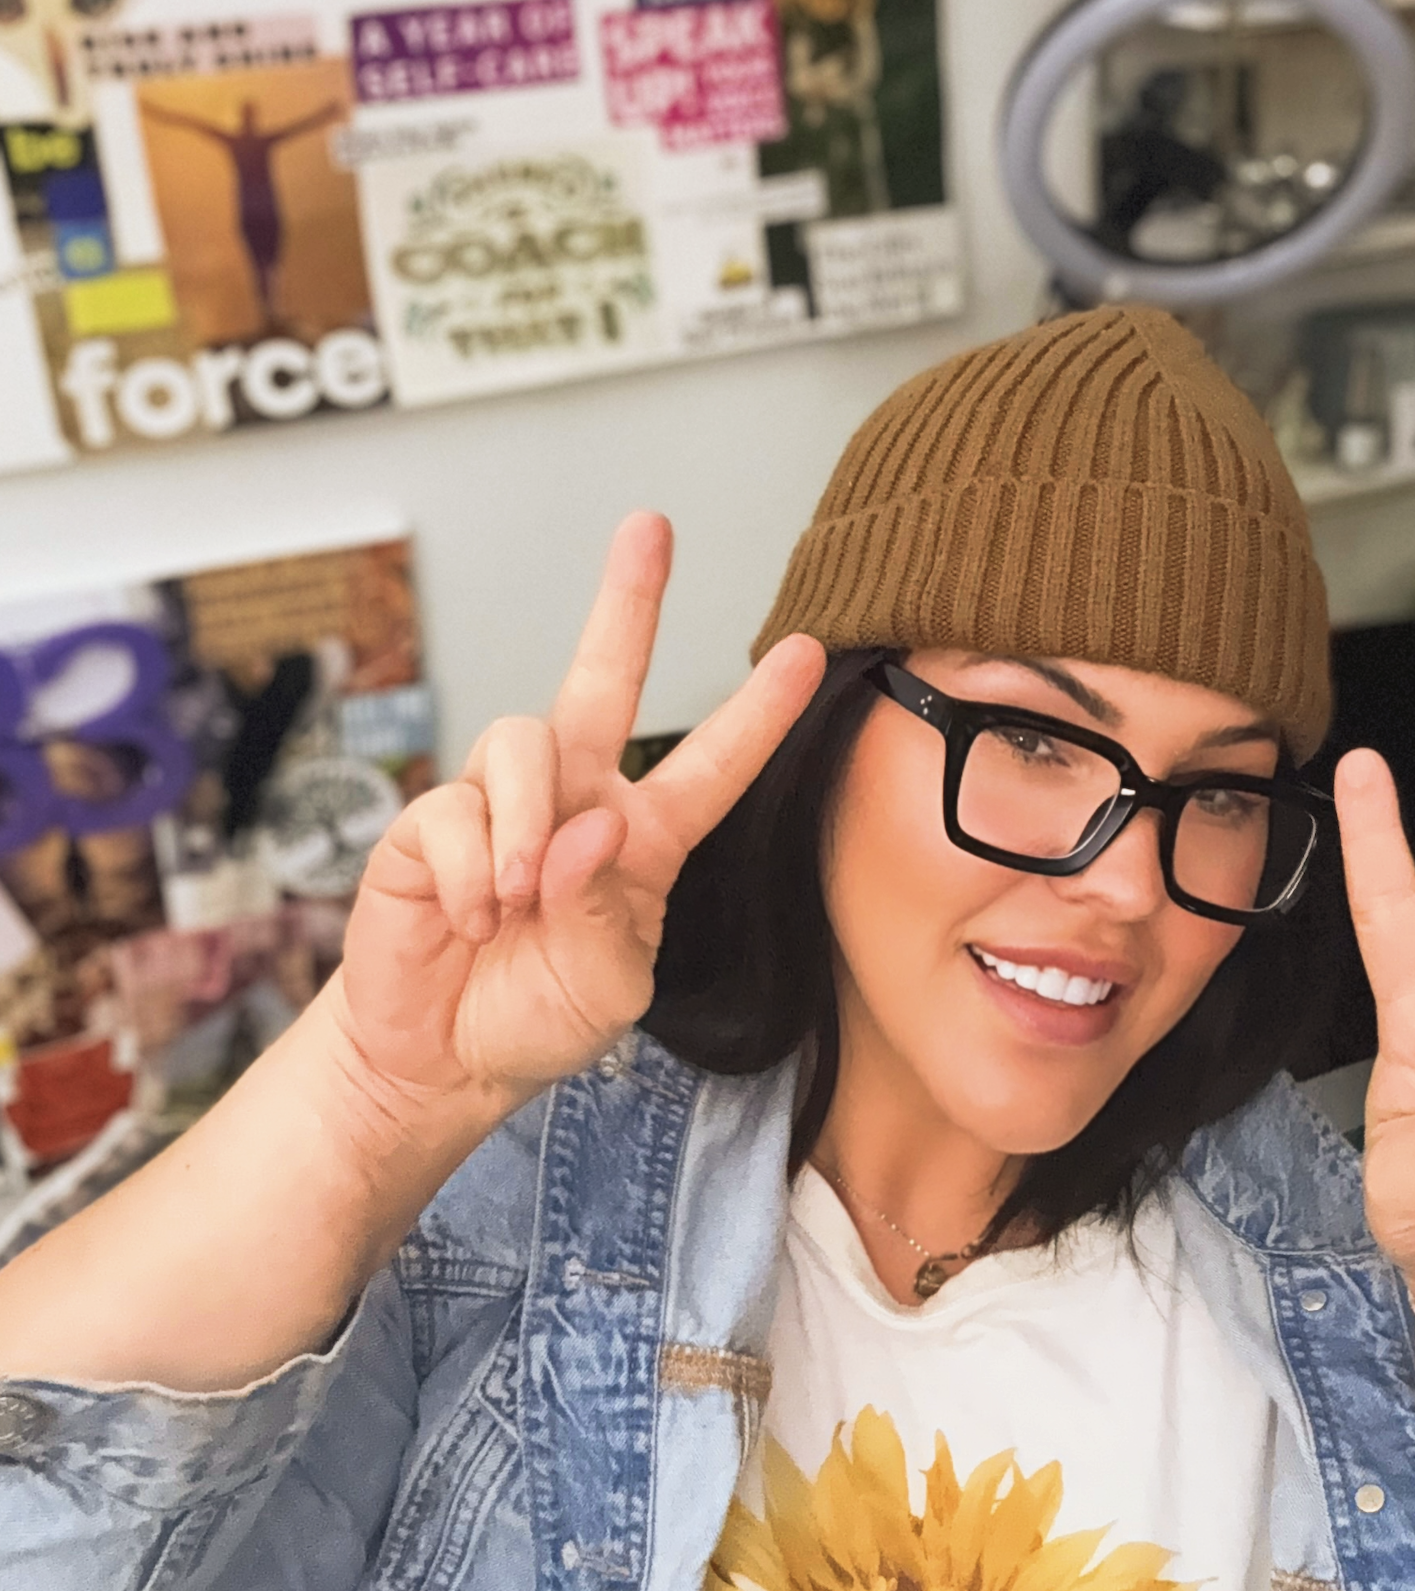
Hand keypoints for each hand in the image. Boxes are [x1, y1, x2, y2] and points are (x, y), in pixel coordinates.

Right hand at [332, 513, 823, 1115]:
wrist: (440, 1061)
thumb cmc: (537, 1015)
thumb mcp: (609, 983)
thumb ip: (609, 908)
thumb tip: (588, 825)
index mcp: (641, 839)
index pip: (710, 764)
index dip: (758, 713)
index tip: (808, 653)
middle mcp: (574, 803)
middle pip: (602, 680)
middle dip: (626, 603)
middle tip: (650, 529)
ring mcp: (499, 805)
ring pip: (523, 742)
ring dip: (525, 826)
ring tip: (514, 900)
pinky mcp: (429, 824)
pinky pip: (453, 812)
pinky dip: (469, 871)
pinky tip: (471, 917)